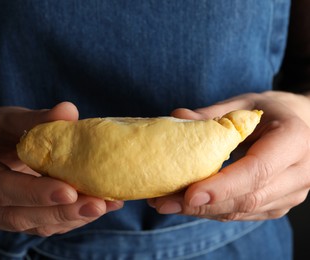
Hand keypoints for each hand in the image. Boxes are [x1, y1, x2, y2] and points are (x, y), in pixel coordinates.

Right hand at [0, 102, 122, 235]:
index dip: (35, 192)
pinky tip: (95, 207)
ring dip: (71, 218)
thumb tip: (69, 110)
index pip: (0, 188)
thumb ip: (37, 118)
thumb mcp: (10, 118)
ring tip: (103, 205)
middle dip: (60, 212)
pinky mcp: (11, 221)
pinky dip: (70, 219)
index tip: (70, 191)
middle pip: (17, 216)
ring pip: (33, 226)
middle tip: (97, 204)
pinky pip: (41, 227)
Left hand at [148, 91, 309, 220]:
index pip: (256, 171)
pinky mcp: (277, 205)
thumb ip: (212, 114)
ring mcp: (291, 194)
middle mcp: (299, 173)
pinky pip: (241, 214)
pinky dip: (211, 210)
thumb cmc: (269, 112)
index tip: (189, 195)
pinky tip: (185, 203)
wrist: (299, 126)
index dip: (222, 187)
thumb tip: (176, 117)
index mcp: (293, 141)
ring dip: (201, 211)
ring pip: (242, 211)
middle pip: (247, 198)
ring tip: (166, 203)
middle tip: (164, 202)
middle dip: (202, 205)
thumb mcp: (243, 104)